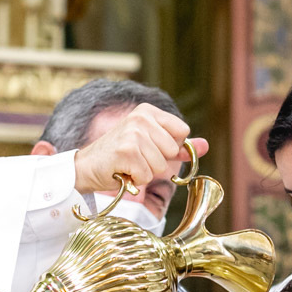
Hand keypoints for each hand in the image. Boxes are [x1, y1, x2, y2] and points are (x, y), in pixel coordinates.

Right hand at [73, 103, 207, 193]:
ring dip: (145, 172)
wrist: (86, 167)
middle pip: (172, 152)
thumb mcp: (152, 146)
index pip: (182, 132)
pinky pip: (146, 175)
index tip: (150, 148)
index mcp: (148, 111)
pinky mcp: (125, 151)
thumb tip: (205, 146)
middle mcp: (140, 117)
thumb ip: (180, 146)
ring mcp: (132, 133)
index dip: (169, 147)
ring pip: (160, 166)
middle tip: (136, 158)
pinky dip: (135, 179)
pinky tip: (122, 171)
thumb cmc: (120, 157)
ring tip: (128, 164)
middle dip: (157, 162)